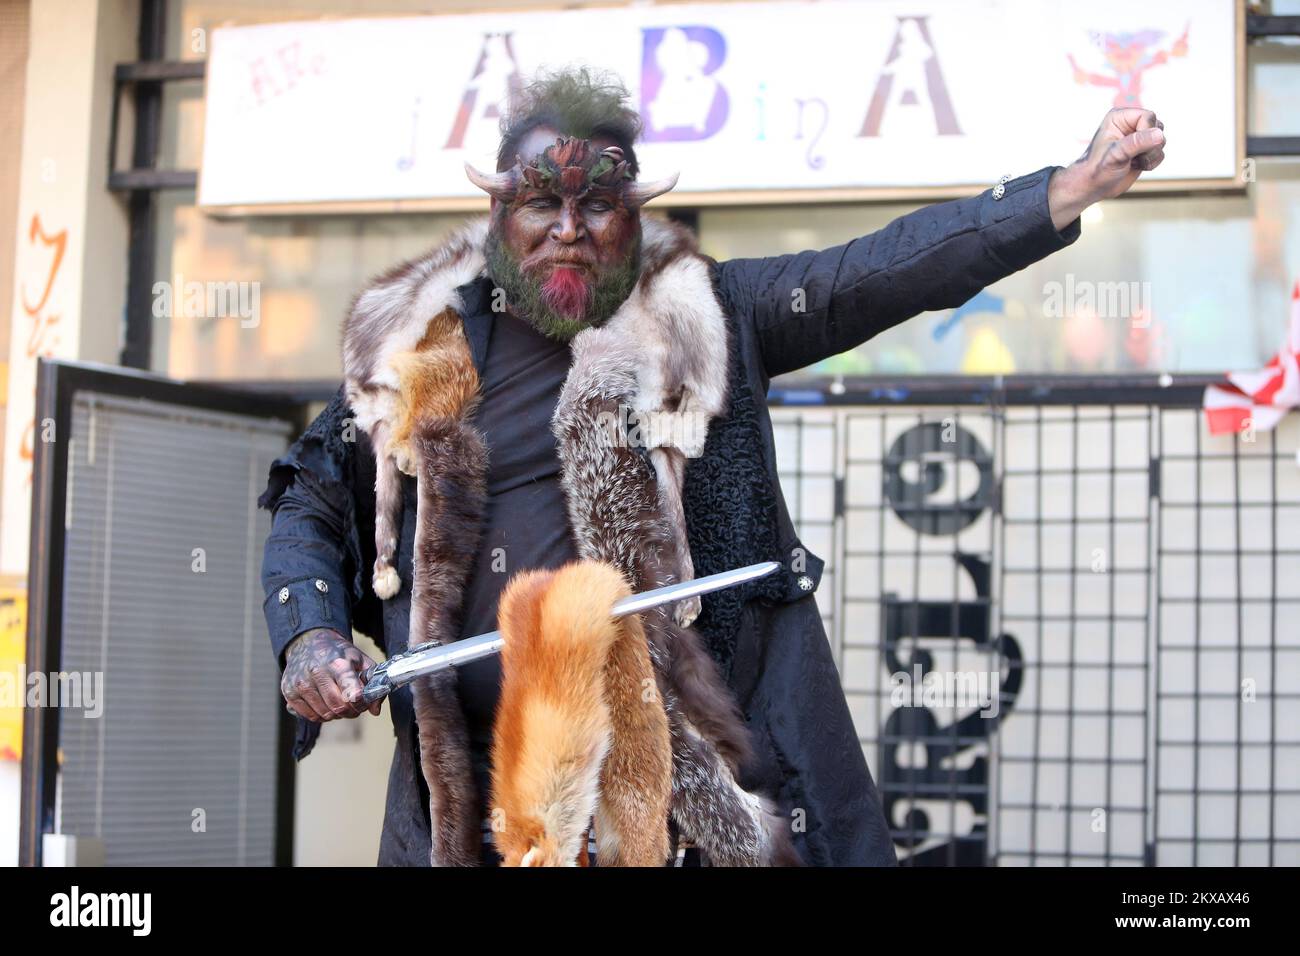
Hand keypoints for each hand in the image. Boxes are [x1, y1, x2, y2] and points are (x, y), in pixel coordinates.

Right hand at [281, 627, 381, 720]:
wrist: (308, 642)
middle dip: (350, 711)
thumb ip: (373, 683)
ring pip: (325, 714)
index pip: (351, 692)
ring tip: (339, 702)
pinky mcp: (289, 692)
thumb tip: (375, 710)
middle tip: (353, 704)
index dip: (360, 702)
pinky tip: (325, 703)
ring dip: (336, 714)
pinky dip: (321, 715)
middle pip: (338, 707)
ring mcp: (301, 683)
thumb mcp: (360, 660)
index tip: (362, 700)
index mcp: (338, 663)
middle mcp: (317, 672)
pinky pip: (310, 716)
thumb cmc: (338, 654)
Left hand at [1047, 108, 1166, 230]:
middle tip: (1132, 157)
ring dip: (1150, 156)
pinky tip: (1135, 166)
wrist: (1093, 187)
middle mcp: (1130, 124)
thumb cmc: (1098, 169)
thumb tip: (1159, 134)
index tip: (1132, 148)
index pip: (1148, 117)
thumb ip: (1136, 143)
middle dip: (1150, 146)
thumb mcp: (1116, 155)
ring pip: (1161, 141)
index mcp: (1120, 117)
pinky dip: (1151, 163)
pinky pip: (1160, 153)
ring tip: (1131, 162)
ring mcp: (1138, 137)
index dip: (1146, 133)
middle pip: (1158, 127)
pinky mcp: (1144, 150)